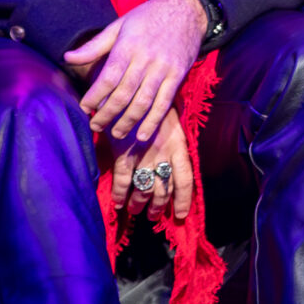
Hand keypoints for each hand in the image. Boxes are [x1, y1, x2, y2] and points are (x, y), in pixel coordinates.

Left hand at [65, 0, 208, 142]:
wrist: (187, 9)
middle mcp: (146, 59)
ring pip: (143, 101)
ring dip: (127, 121)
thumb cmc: (148, 17)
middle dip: (107, 113)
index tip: (83, 108)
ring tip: (115, 133)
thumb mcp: (119, 25)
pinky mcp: (178, 75)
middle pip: (123, 93)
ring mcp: (164, 68)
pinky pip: (164, 103)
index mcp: (128, 45)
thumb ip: (95, 45)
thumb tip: (68, 58)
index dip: (94, 96)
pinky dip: (153, 121)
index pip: (108, 77)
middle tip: (95, 126)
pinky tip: (142, 134)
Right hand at [111, 110, 195, 224]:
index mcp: (179, 146)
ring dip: (139, 203)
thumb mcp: (171, 124)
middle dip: (158, 206)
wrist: (132, 86)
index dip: (183, 200)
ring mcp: (144, 154)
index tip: (180, 215)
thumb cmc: (154, 104)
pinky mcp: (124, 153)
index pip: (185, 180)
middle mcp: (164, 153)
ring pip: (145, 188)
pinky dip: (120, 193)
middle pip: (164, 189)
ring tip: (135, 210)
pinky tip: (118, 203)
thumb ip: (172, 146)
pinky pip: (123, 180)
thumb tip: (172, 167)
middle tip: (153, 216)